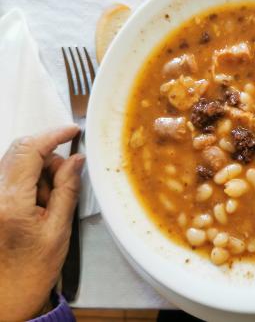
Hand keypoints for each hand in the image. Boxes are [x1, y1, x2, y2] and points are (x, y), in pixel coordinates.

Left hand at [0, 126, 83, 320]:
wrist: (7, 294)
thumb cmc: (31, 269)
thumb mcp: (59, 228)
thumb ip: (67, 188)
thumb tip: (75, 160)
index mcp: (10, 201)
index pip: (29, 151)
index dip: (53, 135)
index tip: (71, 131)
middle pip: (20, 151)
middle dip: (48, 156)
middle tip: (66, 176)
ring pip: (16, 162)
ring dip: (39, 171)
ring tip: (49, 201)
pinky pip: (11, 176)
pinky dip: (30, 180)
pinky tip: (39, 203)